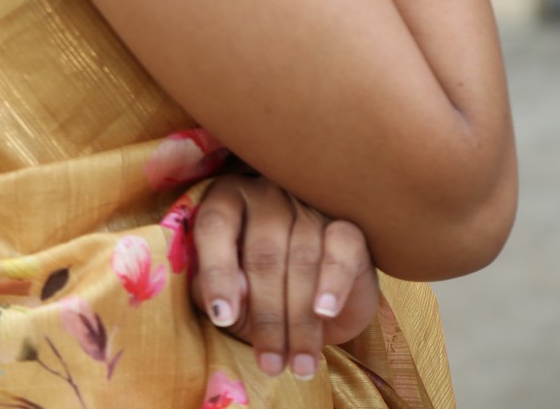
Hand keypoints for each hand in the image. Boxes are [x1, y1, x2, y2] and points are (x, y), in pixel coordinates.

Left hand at [190, 171, 379, 380]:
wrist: (313, 302)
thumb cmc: (254, 290)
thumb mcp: (225, 294)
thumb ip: (212, 288)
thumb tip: (235, 293)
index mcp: (228, 199)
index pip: (215, 225)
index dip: (217, 272)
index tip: (222, 318)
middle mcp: (267, 195)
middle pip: (263, 252)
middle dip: (267, 316)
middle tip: (269, 363)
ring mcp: (309, 206)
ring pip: (302, 258)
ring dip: (300, 320)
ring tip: (298, 363)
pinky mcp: (347, 225)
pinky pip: (341, 246)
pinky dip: (333, 280)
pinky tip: (325, 311)